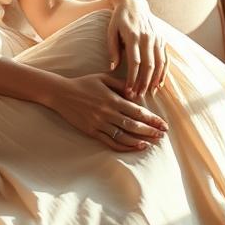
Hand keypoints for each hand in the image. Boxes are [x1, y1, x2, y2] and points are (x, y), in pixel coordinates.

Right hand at [52, 74, 168, 152]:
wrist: (61, 93)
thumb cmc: (84, 83)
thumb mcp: (103, 78)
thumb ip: (121, 85)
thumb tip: (136, 94)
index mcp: (112, 99)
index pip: (137, 111)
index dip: (152, 119)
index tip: (163, 124)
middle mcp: (107, 113)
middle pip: (133, 125)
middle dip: (150, 131)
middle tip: (162, 135)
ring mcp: (99, 123)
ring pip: (124, 136)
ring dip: (139, 141)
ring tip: (151, 143)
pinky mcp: (92, 131)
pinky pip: (110, 142)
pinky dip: (124, 146)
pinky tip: (134, 147)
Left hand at [107, 0, 167, 98]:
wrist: (133, 3)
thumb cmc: (118, 19)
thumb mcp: (111, 31)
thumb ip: (112, 49)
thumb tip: (112, 68)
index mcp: (133, 36)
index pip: (134, 62)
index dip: (132, 78)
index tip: (128, 90)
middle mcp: (147, 37)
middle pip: (148, 65)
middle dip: (143, 82)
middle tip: (137, 96)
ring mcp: (156, 38)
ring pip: (159, 63)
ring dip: (154, 80)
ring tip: (148, 93)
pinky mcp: (162, 39)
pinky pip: (165, 58)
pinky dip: (163, 72)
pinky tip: (158, 84)